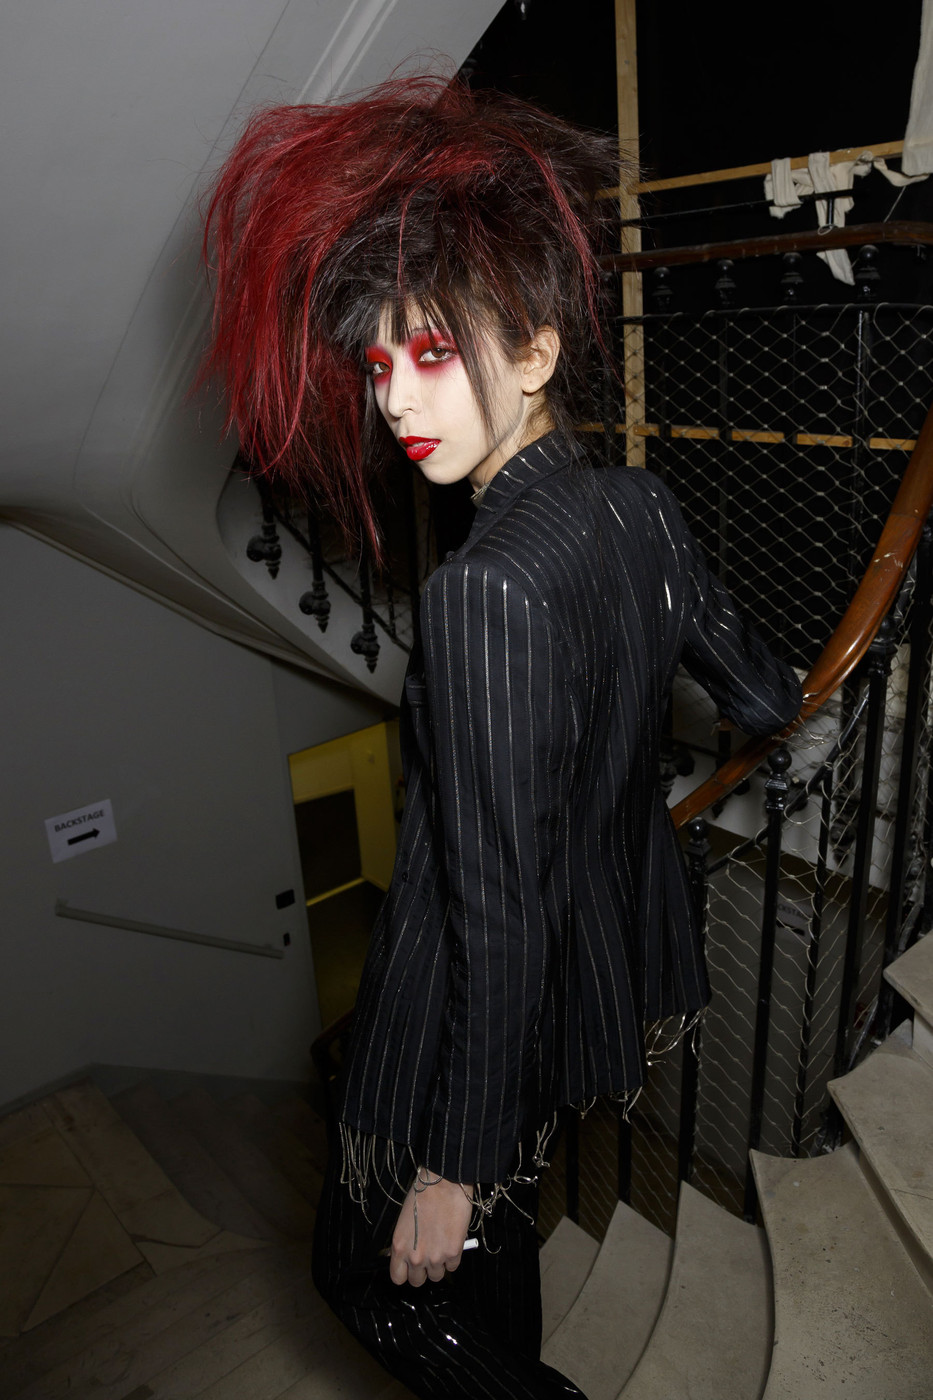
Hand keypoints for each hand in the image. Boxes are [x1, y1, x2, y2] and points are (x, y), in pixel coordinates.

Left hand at [389, 1172, 473, 1286]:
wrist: (444, 1182)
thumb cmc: (423, 1195)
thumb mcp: (404, 1221)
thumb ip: (405, 1242)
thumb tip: (408, 1254)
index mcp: (399, 1247)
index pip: (397, 1278)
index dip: (404, 1272)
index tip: (409, 1266)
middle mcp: (415, 1257)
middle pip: (417, 1281)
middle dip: (423, 1271)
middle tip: (428, 1256)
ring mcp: (435, 1257)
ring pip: (437, 1276)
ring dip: (439, 1265)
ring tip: (441, 1246)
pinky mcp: (453, 1253)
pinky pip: (452, 1267)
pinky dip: (453, 1257)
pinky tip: (451, 1241)